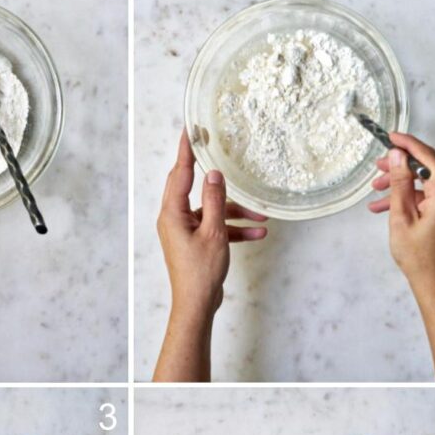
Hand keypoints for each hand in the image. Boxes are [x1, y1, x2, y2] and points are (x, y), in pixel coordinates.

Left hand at [157, 130, 266, 319]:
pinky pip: (216, 228)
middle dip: (214, 175)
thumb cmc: (201, 272)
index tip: (190, 130)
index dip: (187, 150)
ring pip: (211, 210)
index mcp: (172, 213)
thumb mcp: (214, 232)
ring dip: (236, 212)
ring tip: (261, 215)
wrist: (197, 305)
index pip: (180, 173)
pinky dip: (234, 229)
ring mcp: (184, 231)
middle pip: (193, 187)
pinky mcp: (195, 242)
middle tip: (220, 150)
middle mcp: (174, 219)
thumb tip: (214, 175)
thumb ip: (215, 201)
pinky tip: (257, 232)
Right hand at [368, 132, 434, 381]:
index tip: (392, 137)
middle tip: (379, 166)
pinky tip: (389, 206)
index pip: (427, 157)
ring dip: (403, 183)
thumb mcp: (401, 217)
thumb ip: (400, 182)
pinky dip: (412, 196)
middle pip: (428, 167)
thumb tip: (397, 157)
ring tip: (377, 191)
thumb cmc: (418, 257)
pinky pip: (432, 194)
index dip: (407, 144)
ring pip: (428, 180)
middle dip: (401, 165)